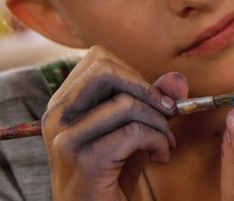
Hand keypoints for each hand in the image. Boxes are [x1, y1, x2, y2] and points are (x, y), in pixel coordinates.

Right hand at [41, 45, 188, 200]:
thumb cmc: (112, 174)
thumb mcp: (134, 132)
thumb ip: (152, 102)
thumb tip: (177, 78)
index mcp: (64, 104)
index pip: (100, 60)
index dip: (135, 75)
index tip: (154, 99)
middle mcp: (57, 117)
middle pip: (106, 71)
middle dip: (147, 90)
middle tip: (167, 113)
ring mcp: (66, 139)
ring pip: (125, 103)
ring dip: (159, 123)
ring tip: (164, 143)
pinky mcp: (84, 161)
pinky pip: (134, 133)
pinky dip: (158, 141)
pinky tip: (159, 156)